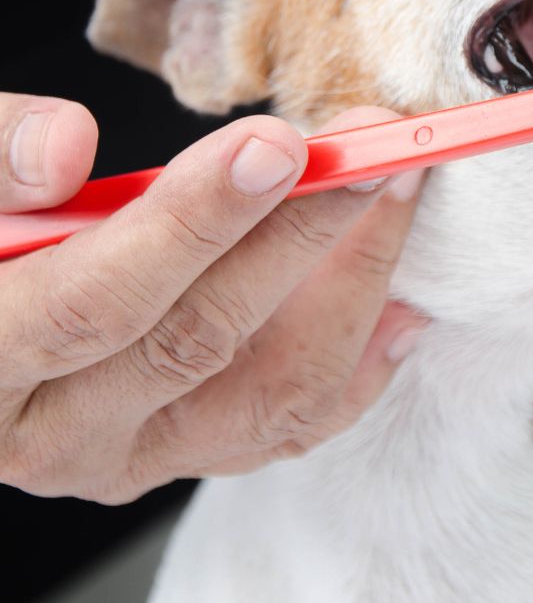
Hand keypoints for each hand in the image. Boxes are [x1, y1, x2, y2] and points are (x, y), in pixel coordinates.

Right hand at [0, 93, 424, 502]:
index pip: (94, 300)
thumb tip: (66, 147)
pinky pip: (292, 424)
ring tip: (399, 196)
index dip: (194, 223)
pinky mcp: (193, 453)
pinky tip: (404, 307)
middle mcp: (58, 435)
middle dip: (301, 233)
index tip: (279, 147)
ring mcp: (136, 455)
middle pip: (201, 340)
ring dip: (351, 290)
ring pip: (271, 395)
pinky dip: (359, 366)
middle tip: (372, 151)